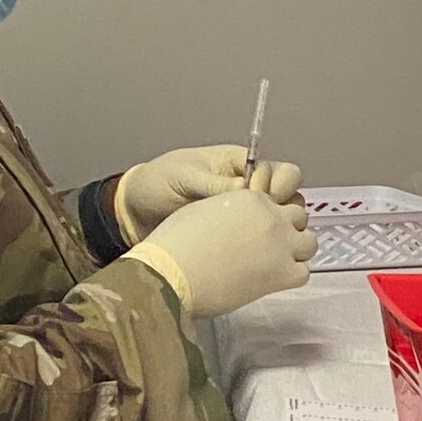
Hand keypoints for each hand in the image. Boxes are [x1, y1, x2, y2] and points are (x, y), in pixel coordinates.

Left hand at [114, 144, 303, 244]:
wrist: (134, 212)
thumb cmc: (157, 183)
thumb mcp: (183, 176)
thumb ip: (213, 184)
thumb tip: (245, 190)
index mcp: (236, 165)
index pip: (275, 171)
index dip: (273, 184)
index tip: (256, 196)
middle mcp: (246, 189)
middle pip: (288, 196)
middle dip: (284, 208)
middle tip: (263, 220)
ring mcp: (242, 215)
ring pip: (279, 220)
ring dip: (277, 229)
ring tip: (259, 239)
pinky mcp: (235, 238)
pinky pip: (259, 241)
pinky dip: (262, 247)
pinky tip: (251, 255)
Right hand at [135, 189, 317, 317]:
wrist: (172, 272)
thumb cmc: (176, 242)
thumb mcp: (201, 210)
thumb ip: (226, 208)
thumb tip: (233, 221)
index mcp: (251, 196)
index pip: (277, 199)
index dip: (270, 214)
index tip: (259, 229)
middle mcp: (271, 216)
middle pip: (297, 217)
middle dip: (287, 229)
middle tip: (267, 245)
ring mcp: (281, 244)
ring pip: (308, 242)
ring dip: (295, 250)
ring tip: (273, 262)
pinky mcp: (282, 273)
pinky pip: (303, 272)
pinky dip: (291, 275)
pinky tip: (271, 279)